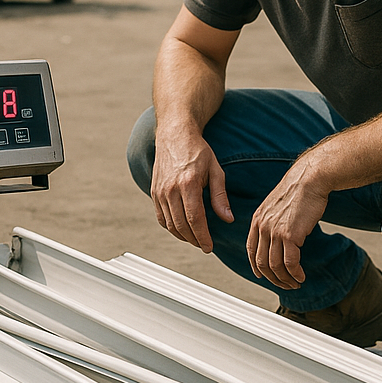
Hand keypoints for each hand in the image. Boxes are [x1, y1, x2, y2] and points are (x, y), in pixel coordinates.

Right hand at [150, 132, 232, 252]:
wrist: (174, 135)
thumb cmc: (198, 151)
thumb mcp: (215, 170)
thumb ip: (220, 197)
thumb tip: (227, 219)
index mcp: (188, 183)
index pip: (195, 219)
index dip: (203, 237)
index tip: (209, 247)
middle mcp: (171, 189)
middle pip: (181, 225)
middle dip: (194, 240)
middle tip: (205, 246)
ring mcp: (160, 191)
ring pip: (170, 224)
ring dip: (183, 236)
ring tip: (196, 239)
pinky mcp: (154, 192)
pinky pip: (161, 217)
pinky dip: (171, 227)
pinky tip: (182, 229)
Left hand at [246, 158, 329, 289]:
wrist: (309, 179)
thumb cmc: (298, 190)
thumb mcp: (277, 205)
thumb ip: (273, 221)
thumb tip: (279, 236)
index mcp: (257, 219)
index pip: (251, 250)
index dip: (256, 266)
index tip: (263, 275)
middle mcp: (263, 226)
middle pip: (262, 262)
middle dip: (273, 278)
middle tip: (284, 284)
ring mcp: (275, 231)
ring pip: (275, 266)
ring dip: (285, 279)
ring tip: (295, 283)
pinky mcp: (290, 235)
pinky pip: (290, 262)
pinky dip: (295, 273)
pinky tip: (301, 276)